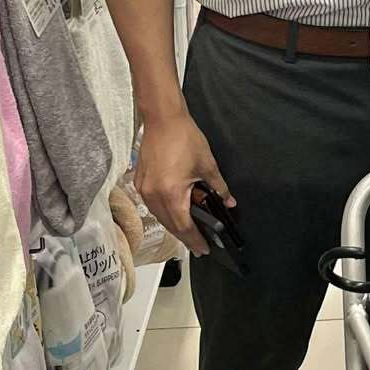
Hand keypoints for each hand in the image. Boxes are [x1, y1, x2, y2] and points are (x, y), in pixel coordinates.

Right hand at [135, 110, 232, 254]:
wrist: (162, 119)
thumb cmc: (184, 138)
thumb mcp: (207, 164)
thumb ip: (219, 187)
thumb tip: (229, 202)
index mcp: (171, 194)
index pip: (184, 226)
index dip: (195, 240)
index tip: (204, 249)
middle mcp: (154, 195)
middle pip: (170, 225)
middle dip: (185, 237)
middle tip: (198, 245)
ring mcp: (144, 189)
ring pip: (159, 216)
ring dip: (174, 225)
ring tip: (189, 231)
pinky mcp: (140, 182)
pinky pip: (152, 205)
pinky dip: (164, 212)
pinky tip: (174, 212)